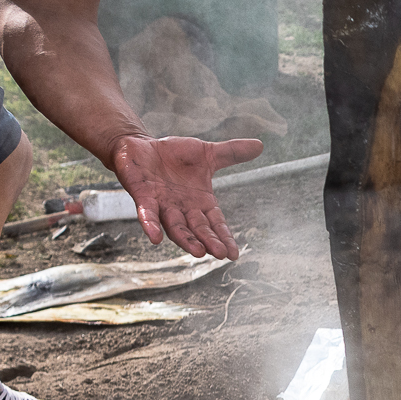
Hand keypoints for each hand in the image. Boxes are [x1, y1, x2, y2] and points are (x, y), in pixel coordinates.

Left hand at [108, 135, 263, 258]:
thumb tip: (260, 145)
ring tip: (198, 252)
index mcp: (200, 202)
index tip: (234, 254)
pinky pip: (147, 214)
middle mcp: (182, 208)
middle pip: (198, 228)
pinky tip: (155, 238)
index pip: (215, 223)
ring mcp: (162, 204)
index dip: (224, 237)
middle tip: (219, 253)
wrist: (139, 146)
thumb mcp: (207, 153)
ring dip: (186, 240)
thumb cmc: (173, 154)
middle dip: (208, 241)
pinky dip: (151, 225)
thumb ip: (231, 153)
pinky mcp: (143, 196)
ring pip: (175, 226)